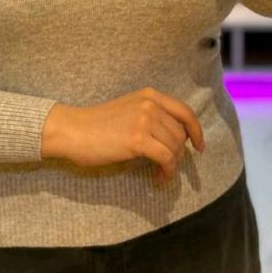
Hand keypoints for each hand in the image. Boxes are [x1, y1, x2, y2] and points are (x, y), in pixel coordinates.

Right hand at [41, 87, 205, 183]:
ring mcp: (144, 120)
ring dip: (172, 164)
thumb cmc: (96, 124)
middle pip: (181, 133)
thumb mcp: (129, 110)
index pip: (185, 111)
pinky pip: (166, 158)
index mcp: (149, 95)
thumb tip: (173, 138)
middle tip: (167, 167)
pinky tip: (158, 177)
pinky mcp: (138, 139)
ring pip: (175, 147)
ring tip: (160, 173)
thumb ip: (150, 116)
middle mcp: (150, 104)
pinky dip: (167, 171)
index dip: (196, 130)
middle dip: (179, 153)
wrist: (73, 130)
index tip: (199, 146)